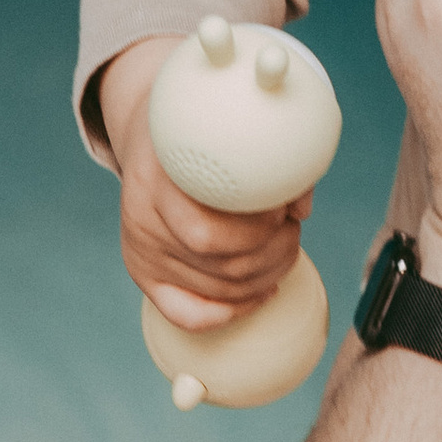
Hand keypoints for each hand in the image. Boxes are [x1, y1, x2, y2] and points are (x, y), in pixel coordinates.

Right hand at [96, 35, 310, 335]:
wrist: (150, 135)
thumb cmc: (199, 130)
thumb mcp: (225, 126)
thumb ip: (268, 159)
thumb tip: (301, 205)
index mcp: (154, 179)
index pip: (207, 234)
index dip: (259, 230)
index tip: (283, 208)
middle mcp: (140, 220)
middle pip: (220, 263)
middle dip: (274, 251)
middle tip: (291, 228)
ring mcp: (141, 252)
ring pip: (219, 289)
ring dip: (268, 274)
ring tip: (285, 247)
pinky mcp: (145, 276)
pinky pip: (190, 315)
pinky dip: (235, 310)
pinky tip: (264, 289)